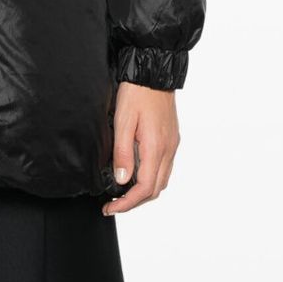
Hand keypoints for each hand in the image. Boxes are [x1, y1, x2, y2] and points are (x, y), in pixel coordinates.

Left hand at [104, 84, 179, 214]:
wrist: (153, 74)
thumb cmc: (137, 94)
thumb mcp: (122, 122)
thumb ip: (123, 153)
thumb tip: (122, 180)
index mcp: (156, 148)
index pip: (145, 188)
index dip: (127, 203)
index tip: (110, 208)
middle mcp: (168, 150)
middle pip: (155, 190)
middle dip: (134, 202)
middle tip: (113, 204)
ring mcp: (172, 145)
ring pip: (162, 180)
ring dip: (143, 192)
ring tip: (122, 193)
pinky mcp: (172, 139)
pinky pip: (164, 168)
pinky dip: (151, 179)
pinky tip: (136, 175)